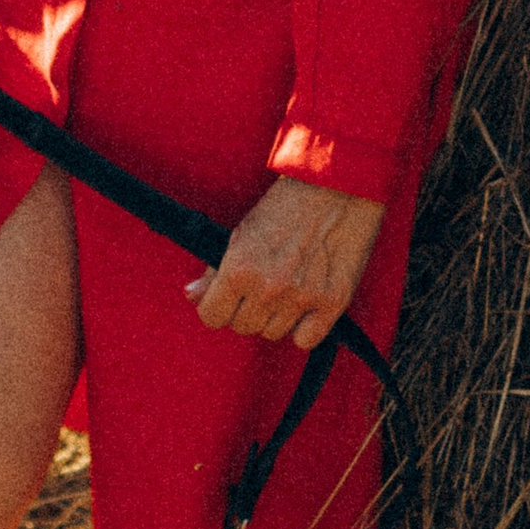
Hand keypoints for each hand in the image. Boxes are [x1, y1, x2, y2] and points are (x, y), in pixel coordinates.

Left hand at [185, 174, 385, 352]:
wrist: (337, 187)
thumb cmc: (286, 206)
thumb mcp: (241, 232)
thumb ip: (215, 270)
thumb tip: (192, 295)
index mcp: (240, 268)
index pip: (212, 316)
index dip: (217, 307)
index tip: (227, 298)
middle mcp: (269, 287)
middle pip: (243, 327)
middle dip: (247, 309)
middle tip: (262, 284)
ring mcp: (302, 297)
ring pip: (273, 334)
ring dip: (275, 317)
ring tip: (287, 287)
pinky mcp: (333, 302)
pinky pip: (305, 340)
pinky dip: (304, 328)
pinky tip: (306, 304)